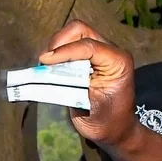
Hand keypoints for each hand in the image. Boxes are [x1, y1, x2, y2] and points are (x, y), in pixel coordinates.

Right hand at [40, 21, 143, 152]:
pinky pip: (72, 44)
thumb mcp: (87, 109)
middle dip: (59, 42)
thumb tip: (46, 73)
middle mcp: (111, 52)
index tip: (44, 61)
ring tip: (47, 65)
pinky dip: (58, 51)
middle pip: (81, 31)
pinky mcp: (91, 56)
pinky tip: (51, 66)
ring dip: (57, 46)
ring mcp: (102, 51)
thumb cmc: (106, 123)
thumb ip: (69, 89)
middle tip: (45, 62)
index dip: (64, 51)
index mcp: (117, 63)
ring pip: (75, 34)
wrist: (116, 130)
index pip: (88, 46)